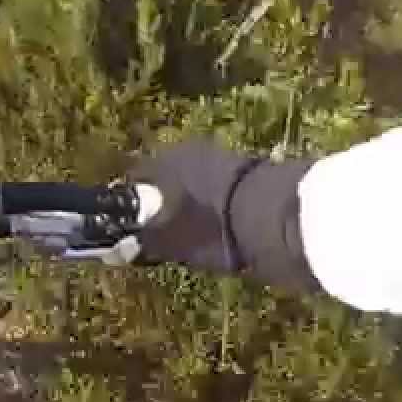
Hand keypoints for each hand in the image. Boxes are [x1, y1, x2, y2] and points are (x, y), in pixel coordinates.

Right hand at [125, 140, 255, 273]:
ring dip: (191, 200)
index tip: (130, 226)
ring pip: (194, 180)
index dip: (130, 204)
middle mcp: (186, 151)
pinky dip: (215, 202)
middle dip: (162, 201)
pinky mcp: (249, 166)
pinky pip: (219, 186)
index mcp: (161, 163)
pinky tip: (221, 222)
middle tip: (163, 230)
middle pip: (165, 177)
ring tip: (194, 230)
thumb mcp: (175, 243)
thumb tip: (116, 251)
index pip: (134, 178)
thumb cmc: (214, 227)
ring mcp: (220, 155)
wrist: (284, 216)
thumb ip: (145, 244)